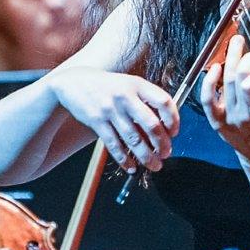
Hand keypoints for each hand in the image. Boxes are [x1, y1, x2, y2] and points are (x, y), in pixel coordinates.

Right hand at [49, 67, 178, 171]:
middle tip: (166, 153)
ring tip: (154, 165)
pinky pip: (114, 145)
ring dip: (146, 156)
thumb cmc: (108, 86)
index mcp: (138, 85)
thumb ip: (146, 100)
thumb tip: (165, 126)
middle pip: (151, 124)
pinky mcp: (97, 122)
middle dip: (162, 143)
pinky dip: (124, 159)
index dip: (173, 119)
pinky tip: (131, 167)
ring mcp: (110, 110)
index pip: (164, 101)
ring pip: (133, 139)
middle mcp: (125, 97)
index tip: (174, 132)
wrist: (74, 82)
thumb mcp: (129, 84)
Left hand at [200, 34, 249, 167]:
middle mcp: (243, 115)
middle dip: (245, 59)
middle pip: (237, 78)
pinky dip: (209, 82)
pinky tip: (215, 67)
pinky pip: (208, 100)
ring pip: (225, 83)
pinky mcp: (217, 121)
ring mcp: (228, 118)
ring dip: (232, 61)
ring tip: (237, 45)